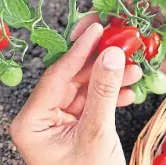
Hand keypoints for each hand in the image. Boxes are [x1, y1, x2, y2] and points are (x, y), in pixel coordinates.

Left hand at [10, 23, 140, 164]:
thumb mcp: (96, 133)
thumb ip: (103, 92)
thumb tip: (111, 56)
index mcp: (32, 121)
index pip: (57, 75)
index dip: (80, 50)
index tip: (97, 31)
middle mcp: (42, 117)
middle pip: (72, 79)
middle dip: (100, 65)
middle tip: (120, 46)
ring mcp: (59, 120)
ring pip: (86, 88)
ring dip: (110, 79)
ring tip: (133, 70)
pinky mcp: (76, 124)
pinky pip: (93, 101)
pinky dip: (111, 95)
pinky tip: (127, 89)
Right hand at [72, 0, 165, 74]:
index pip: (122, 1)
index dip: (100, 14)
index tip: (81, 28)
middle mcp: (163, 12)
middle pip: (127, 28)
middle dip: (107, 41)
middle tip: (86, 57)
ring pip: (143, 49)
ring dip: (126, 61)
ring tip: (107, 75)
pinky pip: (164, 64)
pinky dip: (151, 74)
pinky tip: (136, 85)